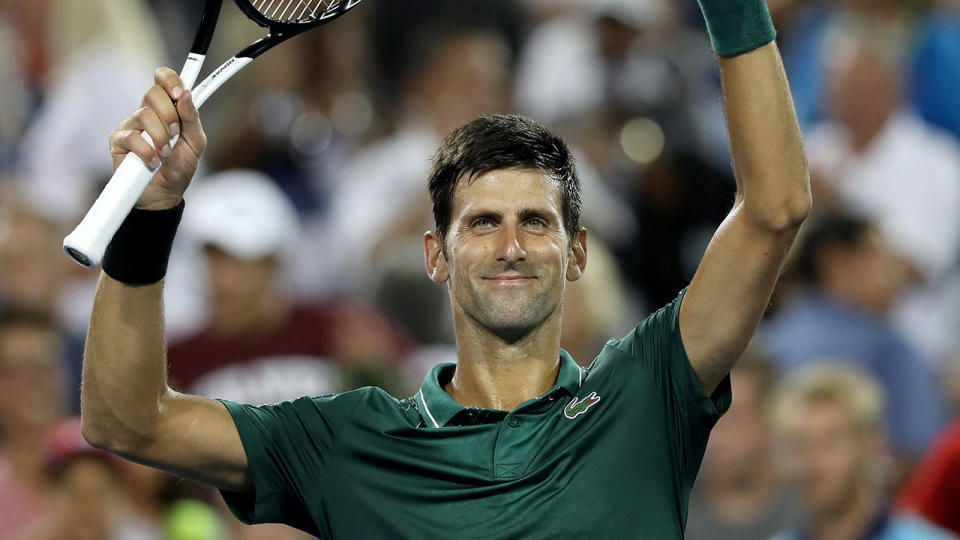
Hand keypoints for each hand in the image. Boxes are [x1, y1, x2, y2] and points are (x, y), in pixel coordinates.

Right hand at [109, 67, 206, 209]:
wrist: (166, 193)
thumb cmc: (180, 166)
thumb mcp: (196, 143)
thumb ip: (192, 119)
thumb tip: (186, 95)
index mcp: (167, 108)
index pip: (163, 79)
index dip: (170, 79)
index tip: (179, 92)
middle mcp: (147, 112)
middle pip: (152, 92)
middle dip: (169, 114)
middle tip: (176, 133)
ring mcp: (131, 125)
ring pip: (143, 114)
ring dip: (160, 137)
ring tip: (165, 154)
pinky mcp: (118, 141)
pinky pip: (131, 137)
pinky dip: (146, 151)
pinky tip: (153, 162)